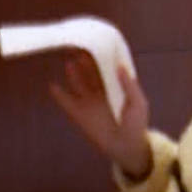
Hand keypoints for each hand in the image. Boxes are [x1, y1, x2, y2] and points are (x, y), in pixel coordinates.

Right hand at [49, 50, 150, 177]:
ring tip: (70, 63)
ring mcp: (89, 102)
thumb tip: (120, 65)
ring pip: (78, 83)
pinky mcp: (79, 114)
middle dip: (86, 62)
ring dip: (74, 74)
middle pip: (91, 73)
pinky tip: (53, 86)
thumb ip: (129, 85)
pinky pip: (66, 102)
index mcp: (117, 87)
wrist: (126, 147)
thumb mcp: (138, 103)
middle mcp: (102, 91)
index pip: (108, 68)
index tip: (98, 44)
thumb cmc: (136, 124)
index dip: (103, 58)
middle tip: (80, 49)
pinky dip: (59, 95)